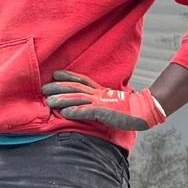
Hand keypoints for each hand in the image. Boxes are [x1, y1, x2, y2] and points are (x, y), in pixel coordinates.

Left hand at [42, 71, 166, 130]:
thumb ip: (100, 102)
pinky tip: (64, 112)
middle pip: (74, 88)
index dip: (67, 76)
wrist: (144, 112)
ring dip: (62, 100)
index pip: (81, 80)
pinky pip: (87, 111)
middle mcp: (98, 94)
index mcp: (100, 91)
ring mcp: (100, 103)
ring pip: (77, 99)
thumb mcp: (111, 102)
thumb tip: (89, 104)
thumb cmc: (129, 110)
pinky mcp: (103, 113)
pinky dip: (75, 111)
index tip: (55, 74)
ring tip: (48, 101)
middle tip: (43, 87)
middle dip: (58, 87)